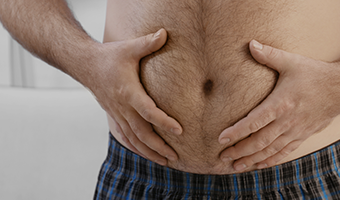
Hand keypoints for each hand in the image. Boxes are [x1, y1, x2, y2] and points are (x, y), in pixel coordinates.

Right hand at [84, 29, 181, 164]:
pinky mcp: (113, 115)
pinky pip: (124, 136)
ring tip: (166, 161)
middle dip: (158, 147)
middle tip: (176, 157)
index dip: (164, 122)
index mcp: (128, 92)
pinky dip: (135, 147)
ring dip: (149, 151)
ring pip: (133, 138)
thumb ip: (148, 43)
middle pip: (141, 132)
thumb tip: (165, 33)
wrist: (84, 64)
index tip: (179, 130)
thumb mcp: (129, 48)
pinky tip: (147, 154)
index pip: (148, 112)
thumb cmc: (109, 55)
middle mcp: (121, 107)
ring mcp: (116, 114)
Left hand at [217, 40, 339, 170]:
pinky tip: (259, 164)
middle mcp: (288, 121)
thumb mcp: (291, 62)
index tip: (221, 137)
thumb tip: (250, 44)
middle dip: (240, 150)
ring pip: (271, 150)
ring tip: (236, 166)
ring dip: (252, 159)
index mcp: (281, 104)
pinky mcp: (303, 135)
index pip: (254, 121)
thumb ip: (269, 55)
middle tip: (223, 157)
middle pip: (259, 141)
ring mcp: (296, 131)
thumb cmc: (316, 74)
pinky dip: (271, 160)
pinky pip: (285, 151)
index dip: (237, 131)